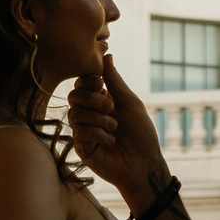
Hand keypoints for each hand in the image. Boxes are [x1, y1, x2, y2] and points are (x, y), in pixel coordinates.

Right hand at [67, 54, 168, 203]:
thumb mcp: (131, 103)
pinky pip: (79, 131)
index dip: (88, 81)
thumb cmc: (142, 134)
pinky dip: (98, 133)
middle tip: (111, 108)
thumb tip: (107, 55)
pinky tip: (111, 141)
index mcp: (100, 101)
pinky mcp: (81, 147)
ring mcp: (83, 131)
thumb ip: (115, 81)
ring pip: (75, 113)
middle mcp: (89, 114)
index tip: (100, 84)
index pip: (82, 83)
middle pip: (74, 96)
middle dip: (93, 99)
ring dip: (99, 118)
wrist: (145, 164)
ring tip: (115, 128)